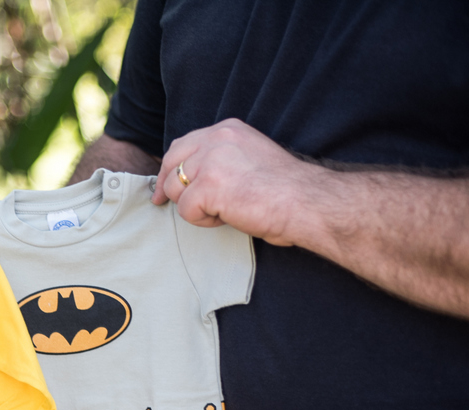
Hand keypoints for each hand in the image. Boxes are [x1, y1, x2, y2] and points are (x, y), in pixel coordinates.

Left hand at [152, 118, 318, 246]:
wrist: (306, 201)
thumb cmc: (285, 188)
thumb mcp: (249, 157)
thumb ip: (221, 159)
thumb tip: (190, 176)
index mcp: (227, 129)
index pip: (182, 145)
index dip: (170, 168)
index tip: (164, 186)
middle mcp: (216, 139)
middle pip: (171, 163)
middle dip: (166, 186)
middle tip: (162, 202)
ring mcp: (210, 162)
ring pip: (175, 189)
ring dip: (194, 207)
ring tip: (224, 210)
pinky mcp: (207, 187)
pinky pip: (186, 211)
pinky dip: (203, 221)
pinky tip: (227, 217)